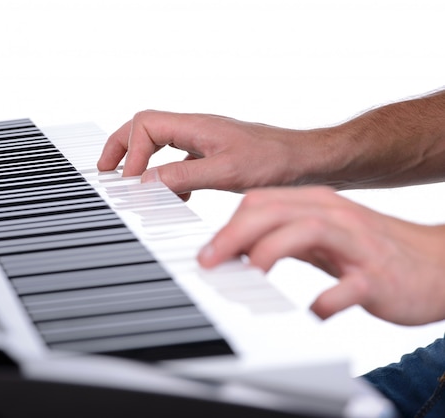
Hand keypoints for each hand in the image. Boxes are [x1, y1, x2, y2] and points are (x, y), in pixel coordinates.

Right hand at [97, 110, 323, 195]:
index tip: (129, 182)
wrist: (305, 161)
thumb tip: (146, 182)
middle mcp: (195, 129)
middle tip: (106, 171)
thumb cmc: (275, 161)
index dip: (130, 152)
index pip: (145, 126)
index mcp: (195, 126)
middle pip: (145, 128)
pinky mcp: (212, 156)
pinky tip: (173, 196)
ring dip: (141, 162)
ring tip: (131, 184)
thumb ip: (183, 176)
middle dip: (122, 148)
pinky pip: (178, 161)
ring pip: (159, 144)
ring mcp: (203, 142)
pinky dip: (166, 176)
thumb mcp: (226, 172)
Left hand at [197, 186, 444, 324]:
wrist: (437, 264)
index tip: (205, 252)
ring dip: (270, 251)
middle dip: (234, 235)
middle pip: (275, 211)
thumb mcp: (322, 237)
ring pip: (306, 232)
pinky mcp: (378, 277)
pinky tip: (310, 313)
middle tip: (208, 263)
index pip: (262, 202)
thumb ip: (282, 236)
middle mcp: (335, 216)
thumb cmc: (371, 250)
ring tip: (250, 274)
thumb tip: (234, 250)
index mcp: (317, 205)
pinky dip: (324, 300)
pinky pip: (348, 287)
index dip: (228, 225)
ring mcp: (357, 245)